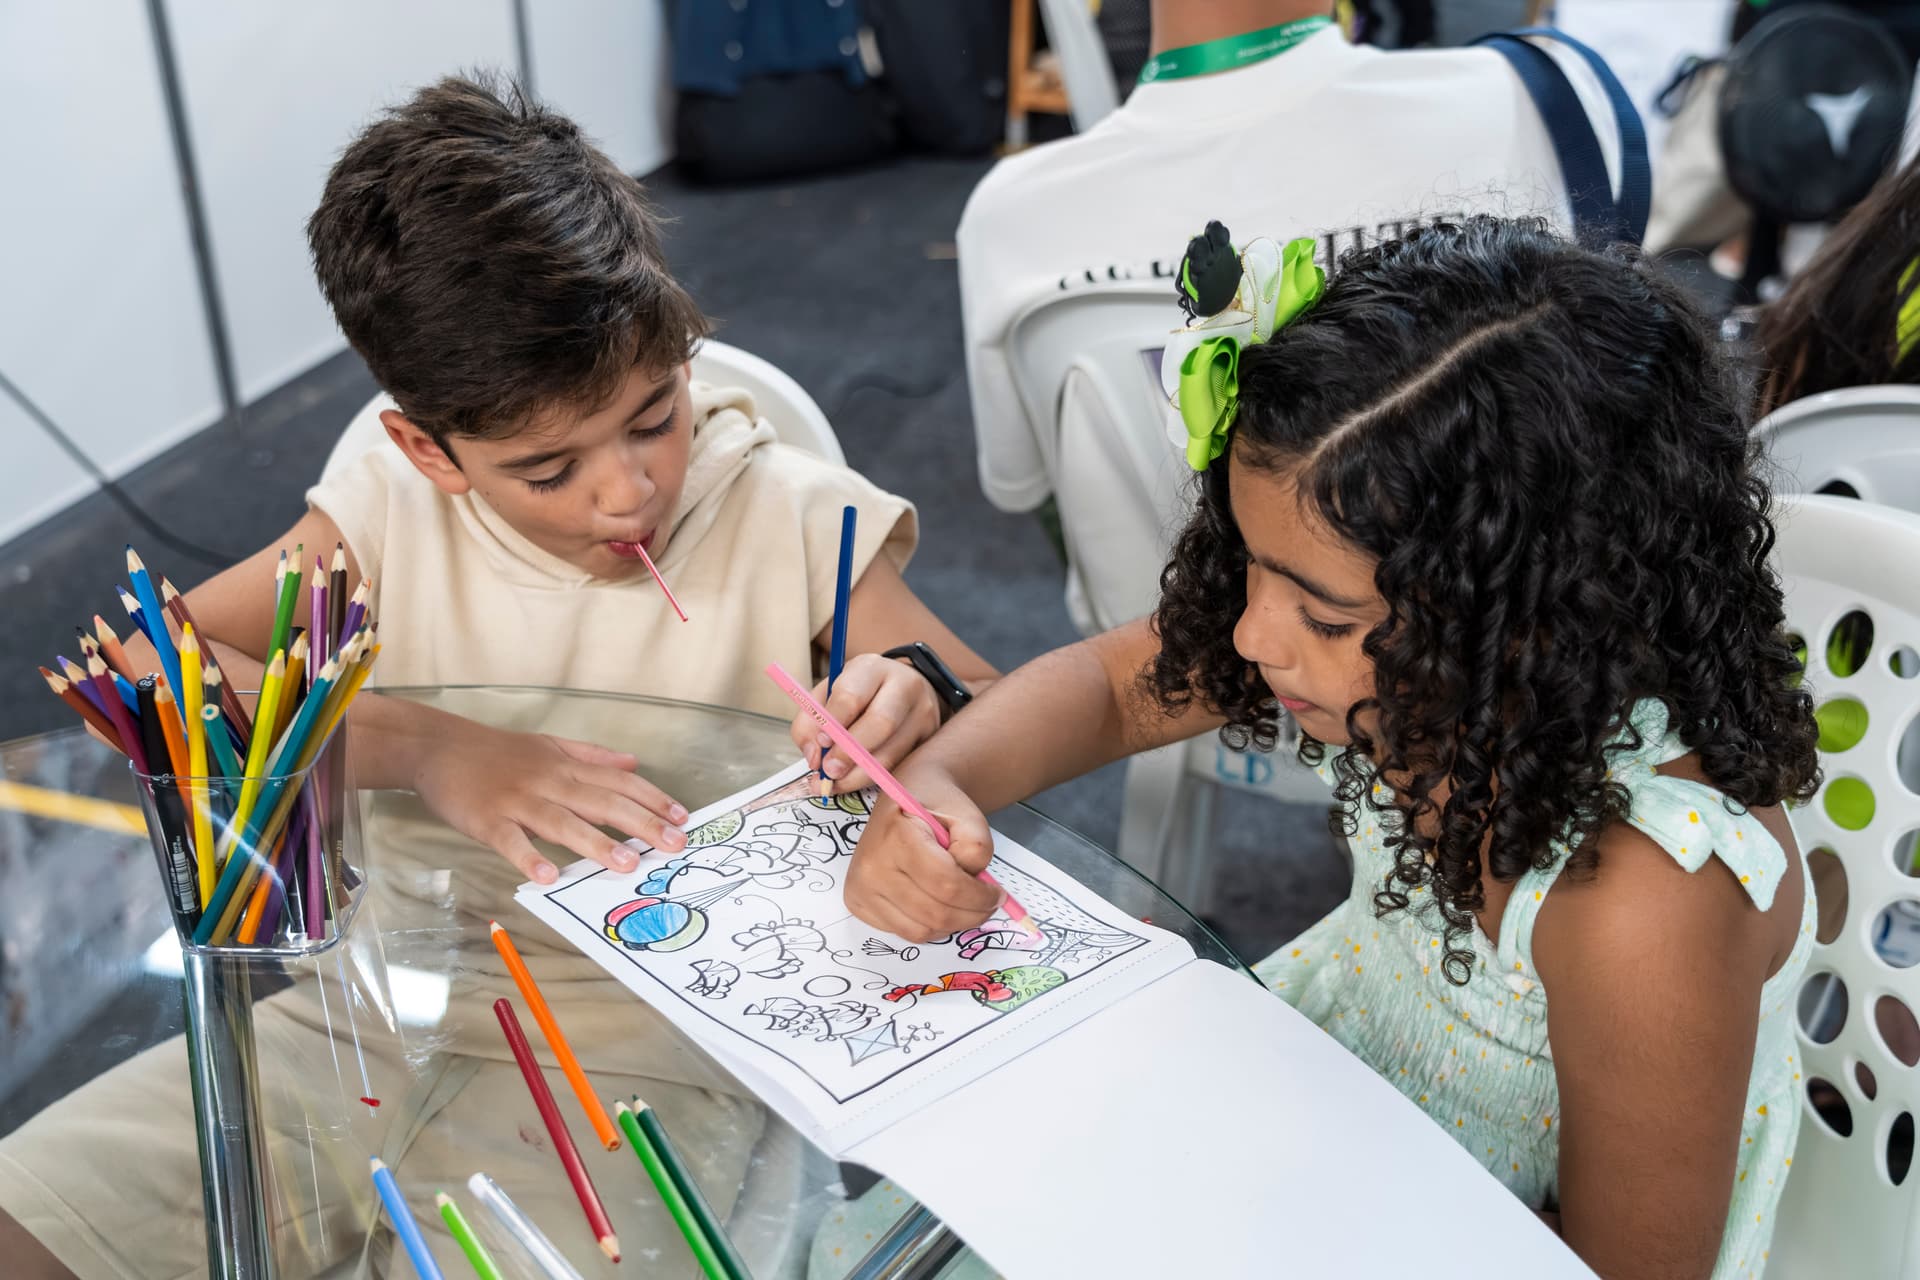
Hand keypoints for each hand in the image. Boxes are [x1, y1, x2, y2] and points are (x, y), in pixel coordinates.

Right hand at [412, 722, 687, 882]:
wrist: (437, 745)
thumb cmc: (496, 751)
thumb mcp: (550, 744)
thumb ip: (592, 755)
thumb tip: (634, 761)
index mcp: (565, 765)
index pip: (619, 780)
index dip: (652, 798)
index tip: (681, 817)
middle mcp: (548, 780)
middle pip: (601, 801)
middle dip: (641, 823)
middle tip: (673, 844)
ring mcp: (517, 800)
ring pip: (562, 821)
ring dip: (595, 843)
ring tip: (626, 864)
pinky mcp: (487, 819)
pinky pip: (511, 841)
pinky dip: (529, 857)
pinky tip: (549, 876)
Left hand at [787, 652, 942, 794]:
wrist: (904, 689)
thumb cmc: (859, 694)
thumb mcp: (828, 695)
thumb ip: (810, 723)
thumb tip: (814, 759)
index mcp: (871, 668)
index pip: (851, 696)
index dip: (833, 725)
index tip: (821, 743)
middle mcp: (904, 686)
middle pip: (880, 723)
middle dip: (850, 753)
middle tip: (829, 771)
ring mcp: (923, 713)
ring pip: (892, 752)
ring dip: (859, 775)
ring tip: (836, 783)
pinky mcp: (930, 738)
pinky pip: (900, 766)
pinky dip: (873, 779)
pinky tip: (854, 780)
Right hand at [844, 763, 1001, 940]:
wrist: (905, 796)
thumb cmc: (936, 804)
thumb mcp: (967, 815)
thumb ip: (977, 847)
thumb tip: (976, 885)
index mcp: (896, 836)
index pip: (946, 884)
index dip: (979, 897)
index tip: (997, 894)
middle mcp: (871, 867)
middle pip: (935, 913)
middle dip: (972, 914)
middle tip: (989, 904)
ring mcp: (861, 889)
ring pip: (921, 930)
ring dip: (953, 924)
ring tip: (965, 903)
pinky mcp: (858, 904)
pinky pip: (905, 932)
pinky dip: (931, 926)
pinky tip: (939, 904)